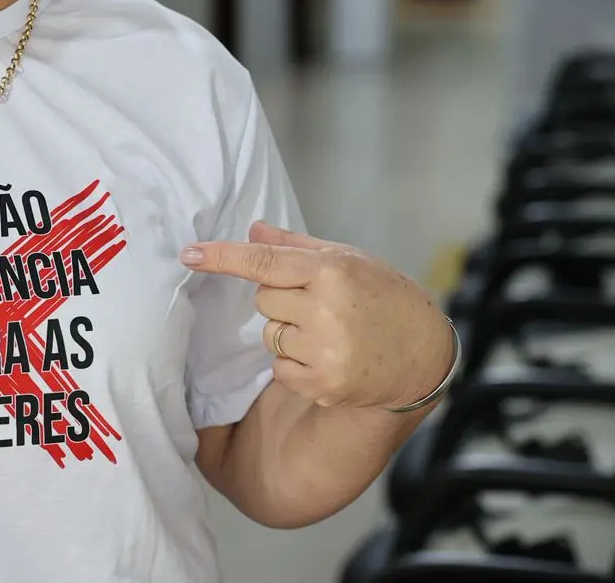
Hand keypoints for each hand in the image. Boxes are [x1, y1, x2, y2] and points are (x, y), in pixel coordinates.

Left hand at [182, 222, 454, 410]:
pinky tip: (331, 357)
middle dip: (282, 300)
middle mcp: (326, 310)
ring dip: (290, 333)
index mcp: (331, 272)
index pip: (264, 262)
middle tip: (320, 304)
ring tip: (331, 332)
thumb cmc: (385, 297)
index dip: (223, 257)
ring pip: (270, 335)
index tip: (189, 253)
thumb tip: (251, 230)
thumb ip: (295, 246)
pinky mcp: (323, 385)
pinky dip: (296, 364)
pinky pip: (281, 369)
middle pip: (263, 300)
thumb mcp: (348, 259)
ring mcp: (324, 351)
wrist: (425, 353)